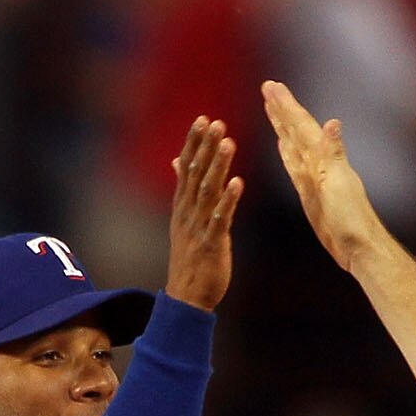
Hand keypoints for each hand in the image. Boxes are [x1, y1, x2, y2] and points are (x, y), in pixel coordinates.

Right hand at [164, 117, 240, 311]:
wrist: (186, 297)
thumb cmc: (189, 257)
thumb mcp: (182, 219)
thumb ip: (184, 188)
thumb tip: (177, 161)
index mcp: (182, 205)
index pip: (187, 167)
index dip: (194, 142)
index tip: (203, 118)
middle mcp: (188, 212)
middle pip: (196, 173)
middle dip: (206, 147)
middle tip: (216, 122)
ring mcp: (198, 227)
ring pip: (207, 191)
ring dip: (218, 166)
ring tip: (228, 143)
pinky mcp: (211, 243)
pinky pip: (220, 218)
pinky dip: (228, 200)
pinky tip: (238, 182)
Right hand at [261, 79, 383, 268]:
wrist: (358, 248)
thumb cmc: (352, 219)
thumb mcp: (340, 183)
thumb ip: (334, 153)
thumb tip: (332, 123)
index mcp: (324, 159)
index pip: (302, 126)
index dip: (287, 106)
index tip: (271, 86)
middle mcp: (319, 164)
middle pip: (296, 130)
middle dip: (282, 109)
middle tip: (267, 87)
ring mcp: (314, 178)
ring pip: (294, 144)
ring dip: (283, 127)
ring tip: (272, 109)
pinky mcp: (310, 193)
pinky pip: (294, 166)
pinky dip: (287, 153)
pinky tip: (282, 145)